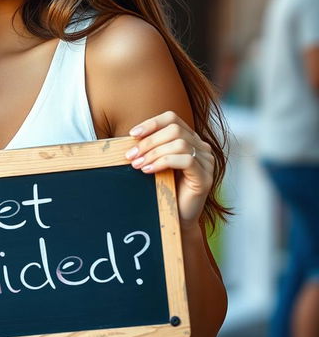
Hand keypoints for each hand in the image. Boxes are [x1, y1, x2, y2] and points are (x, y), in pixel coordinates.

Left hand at [124, 111, 213, 230]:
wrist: (175, 218)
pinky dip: (163, 162)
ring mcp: (206, 162)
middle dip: (149, 141)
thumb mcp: (155, 162)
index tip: (132, 134)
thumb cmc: (163, 188)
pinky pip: (186, 161)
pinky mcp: (205, 177)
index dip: (152, 123)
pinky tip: (148, 171)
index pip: (172, 118)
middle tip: (131, 155)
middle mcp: (201, 147)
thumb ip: (150, 147)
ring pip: (180, 144)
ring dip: (153, 153)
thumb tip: (130, 136)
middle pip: (175, 130)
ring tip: (137, 165)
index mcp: (190, 139)